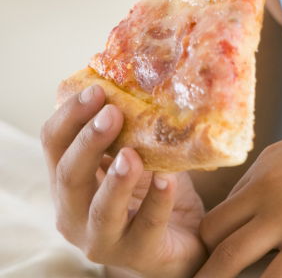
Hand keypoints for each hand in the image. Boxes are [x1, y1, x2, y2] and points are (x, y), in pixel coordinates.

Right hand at [41, 84, 206, 277]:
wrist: (182, 237)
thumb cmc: (149, 187)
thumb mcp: (134, 150)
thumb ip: (127, 123)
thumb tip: (140, 71)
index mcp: (68, 180)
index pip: (54, 143)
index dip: (70, 115)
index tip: (95, 89)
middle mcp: (75, 212)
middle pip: (68, 176)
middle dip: (87, 142)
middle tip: (112, 114)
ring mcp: (103, 239)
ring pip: (100, 212)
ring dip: (115, 181)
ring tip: (131, 155)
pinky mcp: (139, 254)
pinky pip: (146, 228)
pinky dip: (157, 201)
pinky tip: (168, 180)